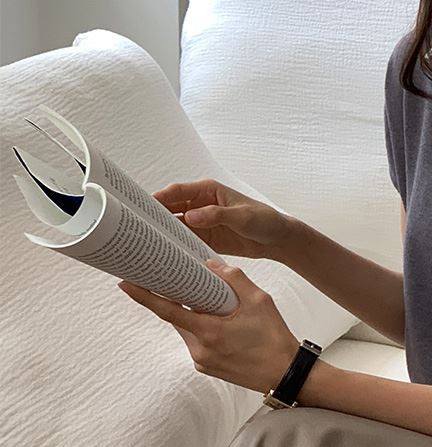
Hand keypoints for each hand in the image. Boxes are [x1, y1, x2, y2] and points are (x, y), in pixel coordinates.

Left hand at [119, 254, 298, 394]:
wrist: (286, 375)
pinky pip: (196, 341)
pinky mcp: (207, 367)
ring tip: (211, 303)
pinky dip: (201, 328)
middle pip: (176, 318)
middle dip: (176, 298)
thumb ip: (232, 278)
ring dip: (192, 314)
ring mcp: (202, 361)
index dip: (144, 296)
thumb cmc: (274, 339)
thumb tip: (210, 264)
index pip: (167, 310)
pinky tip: (219, 323)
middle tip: (175, 279)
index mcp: (209, 332)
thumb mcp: (258, 300)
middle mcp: (199, 350)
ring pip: (186, 329)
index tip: (125, 283)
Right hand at [155, 179, 276, 261]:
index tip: (144, 207)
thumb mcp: (241, 216)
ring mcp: (202, 222)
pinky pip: (187, 242)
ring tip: (148, 244)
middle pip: (172, 209)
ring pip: (177, 226)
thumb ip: (216, 215)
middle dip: (156, 217)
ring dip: (165, 234)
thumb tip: (191, 217)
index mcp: (207, 190)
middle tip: (139, 228)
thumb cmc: (263, 220)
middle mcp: (201, 204)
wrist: (276, 239)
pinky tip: (167, 256)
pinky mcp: (206, 239)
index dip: (159, 197)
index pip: (178, 192)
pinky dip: (177, 248)